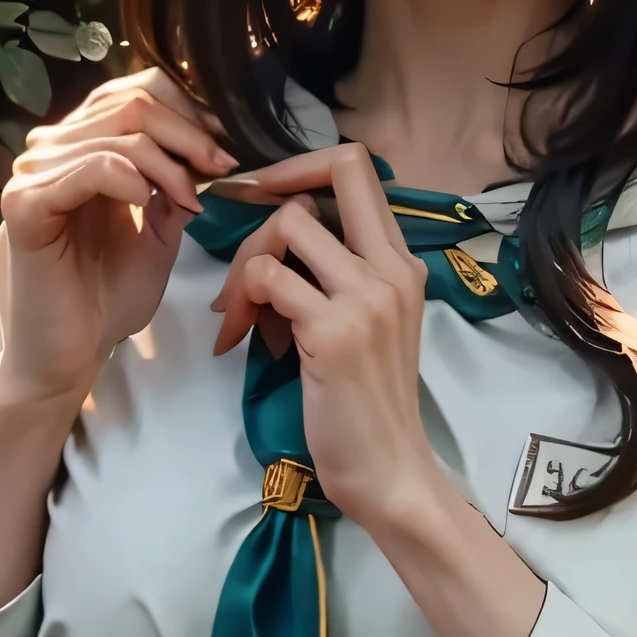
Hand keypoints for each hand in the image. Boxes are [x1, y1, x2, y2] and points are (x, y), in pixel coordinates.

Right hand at [0, 69, 232, 410]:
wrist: (75, 352)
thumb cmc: (110, 296)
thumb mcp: (160, 228)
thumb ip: (174, 180)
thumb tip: (210, 142)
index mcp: (82, 147)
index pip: (135, 91)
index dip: (188, 111)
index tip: (223, 152)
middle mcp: (52, 150)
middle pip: (130, 104)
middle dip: (188, 136)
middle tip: (220, 170)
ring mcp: (33, 174)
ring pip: (118, 134)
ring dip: (169, 167)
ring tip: (188, 204)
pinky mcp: (25, 204)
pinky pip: (89, 167)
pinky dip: (130, 180)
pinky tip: (146, 206)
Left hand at [213, 141, 547, 636]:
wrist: (387, 472)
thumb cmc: (365, 404)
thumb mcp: (366, 324)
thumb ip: (336, 275)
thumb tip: (278, 236)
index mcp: (401, 263)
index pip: (358, 166)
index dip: (300, 165)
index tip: (260, 195)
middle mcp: (392, 268)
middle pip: (328, 174)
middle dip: (265, 197)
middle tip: (236, 243)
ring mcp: (367, 297)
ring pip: (288, 225)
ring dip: (246, 263)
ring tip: (238, 314)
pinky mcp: (334, 331)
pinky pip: (269, 279)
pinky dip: (243, 303)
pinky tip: (241, 339)